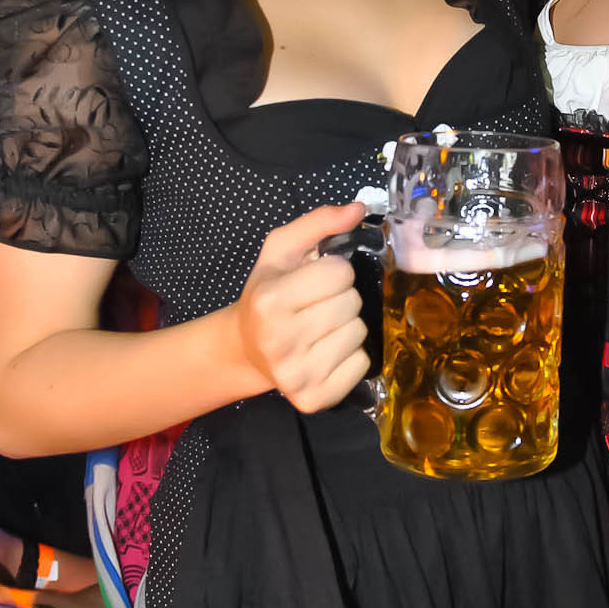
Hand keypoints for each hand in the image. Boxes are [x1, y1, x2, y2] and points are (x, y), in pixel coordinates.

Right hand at [234, 203, 370, 412]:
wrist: (246, 348)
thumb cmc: (268, 293)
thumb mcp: (282, 250)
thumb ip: (319, 222)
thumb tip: (360, 208)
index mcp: (271, 300)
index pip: (340, 273)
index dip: (333, 272)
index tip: (314, 281)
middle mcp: (281, 340)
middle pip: (352, 304)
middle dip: (341, 298)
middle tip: (316, 306)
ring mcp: (297, 375)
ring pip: (359, 333)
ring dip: (347, 326)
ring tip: (320, 328)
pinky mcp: (314, 399)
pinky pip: (361, 365)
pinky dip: (351, 356)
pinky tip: (325, 352)